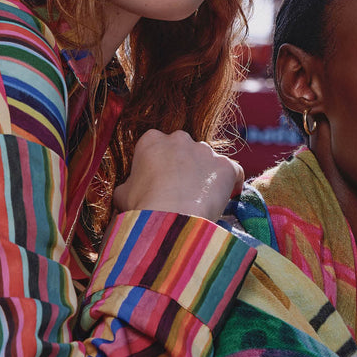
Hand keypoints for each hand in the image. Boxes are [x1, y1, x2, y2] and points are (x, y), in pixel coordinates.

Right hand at [112, 129, 243, 221]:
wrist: (170, 218)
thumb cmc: (142, 206)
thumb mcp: (123, 194)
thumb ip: (129, 184)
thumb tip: (128, 190)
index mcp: (151, 140)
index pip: (158, 146)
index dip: (160, 164)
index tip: (160, 182)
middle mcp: (180, 139)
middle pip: (185, 150)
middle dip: (185, 166)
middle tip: (182, 191)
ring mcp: (205, 151)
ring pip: (208, 160)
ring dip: (206, 175)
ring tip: (201, 199)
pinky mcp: (226, 166)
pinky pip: (233, 171)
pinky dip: (231, 182)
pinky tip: (227, 196)